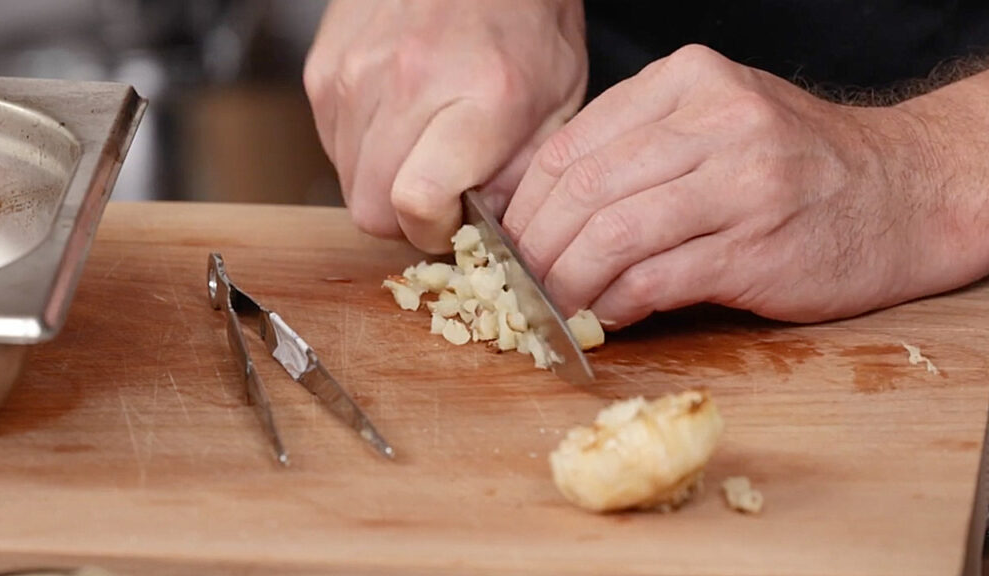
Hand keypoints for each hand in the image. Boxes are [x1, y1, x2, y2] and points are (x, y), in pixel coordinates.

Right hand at [304, 0, 586, 252]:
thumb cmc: (526, 21)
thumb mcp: (557, 103)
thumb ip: (520, 178)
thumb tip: (484, 233)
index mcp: (479, 98)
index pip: (417, 204)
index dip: (434, 231)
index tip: (454, 221)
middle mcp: (408, 82)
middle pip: (372, 208)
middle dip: (406, 218)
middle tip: (439, 192)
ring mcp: (356, 72)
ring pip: (348, 182)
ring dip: (382, 182)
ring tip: (421, 146)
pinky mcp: (325, 67)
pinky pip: (332, 144)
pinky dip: (362, 149)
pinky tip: (398, 120)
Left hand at [504, 44, 956, 327]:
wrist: (906, 192)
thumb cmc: (796, 165)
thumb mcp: (716, 124)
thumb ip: (636, 152)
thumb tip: (541, 214)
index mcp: (687, 82)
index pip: (570, 145)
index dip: (523, 205)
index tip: (506, 244)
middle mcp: (714, 120)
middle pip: (581, 190)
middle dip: (534, 250)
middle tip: (519, 286)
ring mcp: (740, 182)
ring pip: (611, 235)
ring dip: (566, 283)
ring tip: (554, 308)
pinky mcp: (757, 246)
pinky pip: (656, 279)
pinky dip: (616, 305)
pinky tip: (608, 316)